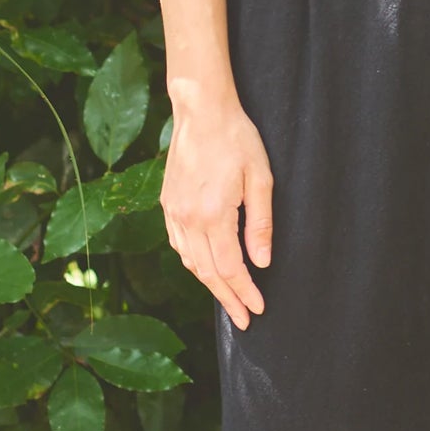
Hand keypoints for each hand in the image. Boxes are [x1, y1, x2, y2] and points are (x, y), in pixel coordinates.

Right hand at [161, 98, 273, 330]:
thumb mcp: (261, 179)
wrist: (201, 111)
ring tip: (228, 299)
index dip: (245, 292)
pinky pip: (178, 244)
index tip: (258, 309)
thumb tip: (262, 261)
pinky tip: (204, 268)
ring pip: (190, 261)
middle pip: (208, 272)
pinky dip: (192, 262)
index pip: (231, 268)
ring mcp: (174, 212)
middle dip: (228, 299)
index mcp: (213, 215)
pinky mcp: (167, 203)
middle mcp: (188, 218)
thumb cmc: (236, 139)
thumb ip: (261, 223)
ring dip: (209, 283)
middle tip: (244, 319)